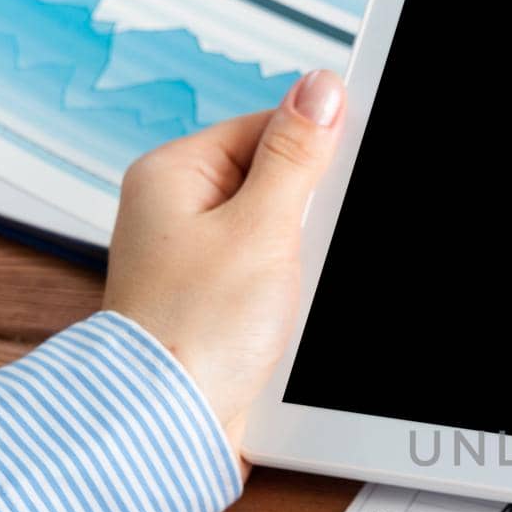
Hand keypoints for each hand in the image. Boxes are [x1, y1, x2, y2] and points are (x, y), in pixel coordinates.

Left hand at [103, 69, 345, 455]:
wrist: (171, 422)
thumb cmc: (193, 332)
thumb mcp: (261, 227)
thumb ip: (295, 156)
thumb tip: (320, 89)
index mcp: (172, 175)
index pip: (263, 128)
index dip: (312, 150)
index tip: (340, 175)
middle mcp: (176, 214)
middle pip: (274, 183)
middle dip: (307, 215)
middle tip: (304, 246)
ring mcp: (196, 262)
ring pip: (279, 235)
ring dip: (302, 262)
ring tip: (287, 294)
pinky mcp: (217, 306)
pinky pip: (272, 279)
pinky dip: (291, 295)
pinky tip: (288, 317)